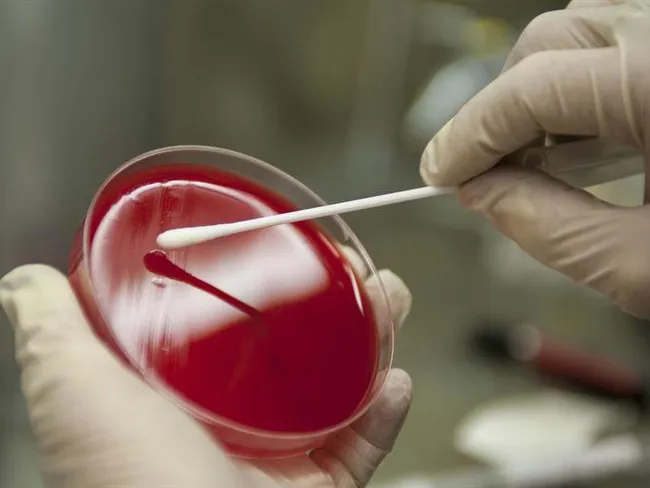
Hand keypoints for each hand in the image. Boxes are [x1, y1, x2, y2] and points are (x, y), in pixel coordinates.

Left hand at [0, 248, 411, 487]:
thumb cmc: (130, 482)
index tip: (280, 244)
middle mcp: (234, 422)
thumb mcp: (75, 392)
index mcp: (183, 395)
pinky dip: (385, 411)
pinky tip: (396, 380)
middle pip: (296, 348)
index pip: (230, 324)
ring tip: (389, 299)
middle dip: (334, 302)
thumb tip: (25, 281)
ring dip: (373, 339)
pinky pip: (363, 442)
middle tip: (353, 268)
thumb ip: (53, 334)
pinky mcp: (319, 487)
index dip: (258, 279)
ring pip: (340, 383)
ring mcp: (280, 454)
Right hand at [420, 0, 649, 317]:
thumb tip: (481, 195)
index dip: (471, 134)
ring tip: (548, 158)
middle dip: (504, 108)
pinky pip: (616, 37)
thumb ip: (552, 231)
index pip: (534, 88)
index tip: (439, 173)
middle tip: (489, 172)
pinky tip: (596, 136)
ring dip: (543, 89)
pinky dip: (583, 80)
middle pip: (549, 40)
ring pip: (582, 27)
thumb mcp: (647, 269)